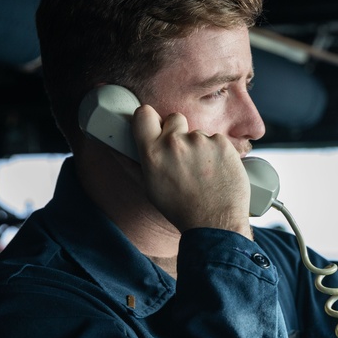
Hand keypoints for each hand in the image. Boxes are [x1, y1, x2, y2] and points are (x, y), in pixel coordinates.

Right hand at [131, 105, 250, 236]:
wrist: (214, 223)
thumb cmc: (181, 209)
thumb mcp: (149, 188)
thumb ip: (132, 163)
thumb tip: (114, 147)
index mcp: (153, 152)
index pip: (144, 114)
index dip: (150, 119)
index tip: (155, 126)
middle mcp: (175, 143)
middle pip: (175, 118)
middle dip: (178, 131)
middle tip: (183, 155)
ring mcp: (202, 141)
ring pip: (198, 134)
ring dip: (200, 147)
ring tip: (203, 172)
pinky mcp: (223, 144)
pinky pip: (217, 140)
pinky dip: (218, 153)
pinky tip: (217, 171)